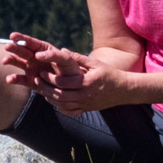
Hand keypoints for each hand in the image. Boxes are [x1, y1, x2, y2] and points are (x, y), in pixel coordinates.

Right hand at [0, 32, 78, 89]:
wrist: (72, 87)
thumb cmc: (70, 70)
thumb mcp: (65, 60)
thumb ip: (53, 55)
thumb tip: (37, 55)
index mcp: (43, 49)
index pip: (30, 42)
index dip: (21, 38)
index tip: (12, 36)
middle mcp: (34, 57)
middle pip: (21, 50)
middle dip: (13, 48)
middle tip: (7, 47)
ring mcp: (31, 69)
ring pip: (17, 62)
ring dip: (10, 60)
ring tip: (4, 61)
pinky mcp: (30, 81)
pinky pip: (20, 79)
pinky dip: (14, 79)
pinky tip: (9, 79)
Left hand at [10, 36, 137, 114]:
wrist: (124, 90)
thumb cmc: (110, 74)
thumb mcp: (96, 63)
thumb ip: (78, 58)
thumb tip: (63, 51)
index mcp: (86, 82)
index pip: (63, 82)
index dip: (49, 78)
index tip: (41, 72)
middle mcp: (85, 95)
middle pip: (59, 95)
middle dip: (46, 88)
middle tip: (37, 81)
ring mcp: (86, 104)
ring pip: (62, 104)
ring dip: (50, 98)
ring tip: (42, 90)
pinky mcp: (87, 109)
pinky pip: (70, 111)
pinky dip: (59, 107)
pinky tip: (53, 100)